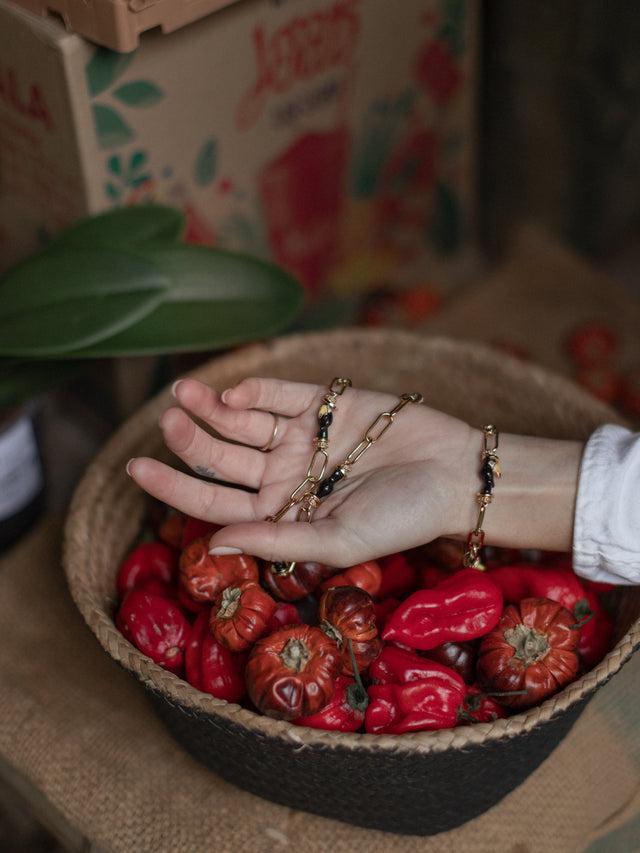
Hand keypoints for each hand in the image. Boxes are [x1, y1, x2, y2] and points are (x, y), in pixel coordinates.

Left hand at [126, 376, 476, 565]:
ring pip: (242, 421)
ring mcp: (302, 437)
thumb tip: (212, 545)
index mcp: (282, 513)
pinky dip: (256, 393)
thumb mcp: (337, 541)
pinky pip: (281, 395)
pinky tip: (236, 395)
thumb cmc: (402, 518)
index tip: (135, 468)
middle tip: (166, 421)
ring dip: (211, 408)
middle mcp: (284, 474)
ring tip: (182, 395)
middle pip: (222, 457)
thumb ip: (276, 540)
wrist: (453, 475)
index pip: (216, 500)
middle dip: (189, 439)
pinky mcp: (323, 403)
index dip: (174, 485)